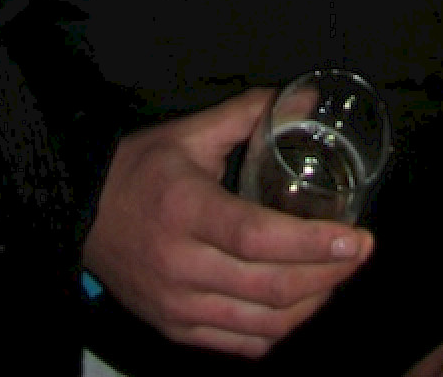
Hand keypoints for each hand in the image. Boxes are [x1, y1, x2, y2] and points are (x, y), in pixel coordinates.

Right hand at [84, 89, 372, 357]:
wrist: (82, 213)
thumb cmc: (141, 169)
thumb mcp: (191, 133)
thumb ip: (249, 113)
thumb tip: (308, 98)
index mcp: (187, 211)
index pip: (258, 237)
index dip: (313, 243)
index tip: (356, 238)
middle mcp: (182, 266)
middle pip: (269, 287)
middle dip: (328, 274)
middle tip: (361, 253)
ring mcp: (178, 306)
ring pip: (262, 324)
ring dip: (311, 305)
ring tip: (338, 276)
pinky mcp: (175, 329)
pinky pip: (240, 345)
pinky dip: (279, 331)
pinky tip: (300, 304)